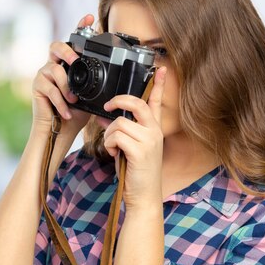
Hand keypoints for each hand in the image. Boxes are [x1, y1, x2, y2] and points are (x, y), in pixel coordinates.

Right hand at [31, 14, 93, 136]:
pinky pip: (50, 89)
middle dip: (67, 52)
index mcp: (68, 64)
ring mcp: (44, 74)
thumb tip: (119, 83)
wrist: (61, 130)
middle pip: (56, 46)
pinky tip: (67, 111)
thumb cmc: (75, 112)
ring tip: (73, 101)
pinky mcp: (37, 86)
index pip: (73, 42)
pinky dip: (61, 102)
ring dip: (67, 87)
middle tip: (75, 61)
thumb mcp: (91, 97)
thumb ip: (97, 85)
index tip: (89, 17)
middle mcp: (54, 65)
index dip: (80, 27)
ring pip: (55, 70)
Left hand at [97, 66, 167, 209]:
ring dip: (109, 135)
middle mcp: (155, 131)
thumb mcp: (129, 147)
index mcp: (154, 129)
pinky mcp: (140, 150)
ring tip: (114, 148)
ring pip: (119, 122)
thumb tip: (104, 118)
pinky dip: (110, 144)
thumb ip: (122, 131)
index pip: (156, 101)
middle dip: (118, 101)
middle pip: (135, 103)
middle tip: (107, 107)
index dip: (158, 84)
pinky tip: (116, 154)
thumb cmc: (135, 172)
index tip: (159, 69)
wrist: (143, 196)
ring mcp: (149, 140)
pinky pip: (116, 136)